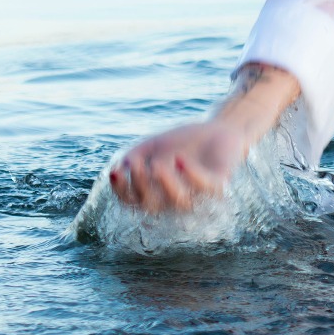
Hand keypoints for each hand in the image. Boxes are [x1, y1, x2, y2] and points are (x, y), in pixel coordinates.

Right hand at [110, 118, 247, 212]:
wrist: (217, 129)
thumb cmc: (182, 141)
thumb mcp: (152, 146)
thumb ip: (134, 156)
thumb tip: (120, 167)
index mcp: (156, 193)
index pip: (132, 200)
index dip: (121, 190)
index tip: (115, 172)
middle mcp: (174, 200)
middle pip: (152, 205)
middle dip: (142, 186)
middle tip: (136, 164)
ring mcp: (197, 196)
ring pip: (179, 201)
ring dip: (166, 184)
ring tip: (156, 164)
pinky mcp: (218, 186)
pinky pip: (205, 187)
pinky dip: (192, 175)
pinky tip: (180, 160)